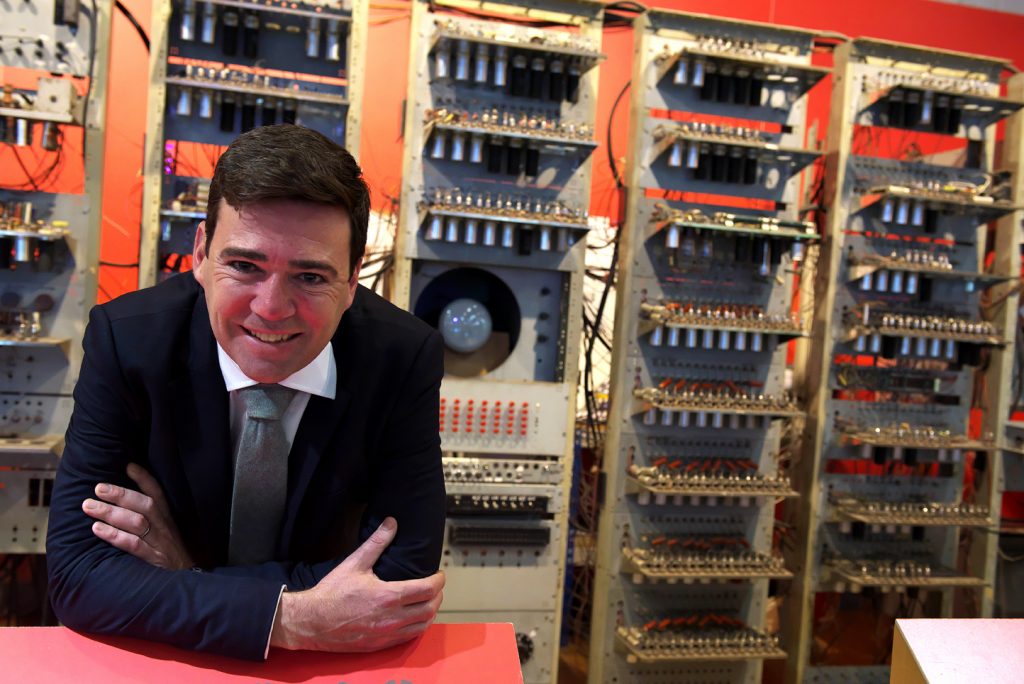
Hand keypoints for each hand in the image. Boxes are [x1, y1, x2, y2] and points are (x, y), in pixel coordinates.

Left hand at [83, 463, 194, 570]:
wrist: (185, 580)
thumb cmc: (169, 554)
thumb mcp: (166, 533)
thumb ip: (149, 518)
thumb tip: (121, 502)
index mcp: (167, 518)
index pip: (157, 493)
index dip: (144, 478)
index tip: (128, 466)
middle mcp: (164, 527)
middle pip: (145, 504)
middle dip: (121, 494)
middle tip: (98, 488)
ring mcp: (159, 543)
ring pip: (137, 522)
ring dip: (112, 512)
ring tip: (89, 506)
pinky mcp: (153, 559)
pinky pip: (133, 545)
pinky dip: (115, 536)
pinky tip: (97, 529)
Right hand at [271, 517, 443, 651]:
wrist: (311, 622)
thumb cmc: (331, 593)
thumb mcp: (354, 563)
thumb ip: (376, 542)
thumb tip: (391, 523)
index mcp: (388, 596)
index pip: (427, 589)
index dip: (439, 580)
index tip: (439, 574)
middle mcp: (391, 618)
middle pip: (430, 608)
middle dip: (438, 596)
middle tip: (436, 586)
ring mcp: (386, 634)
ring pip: (422, 626)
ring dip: (430, 612)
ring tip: (428, 601)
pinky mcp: (379, 645)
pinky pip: (408, 638)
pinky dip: (417, 627)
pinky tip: (414, 619)